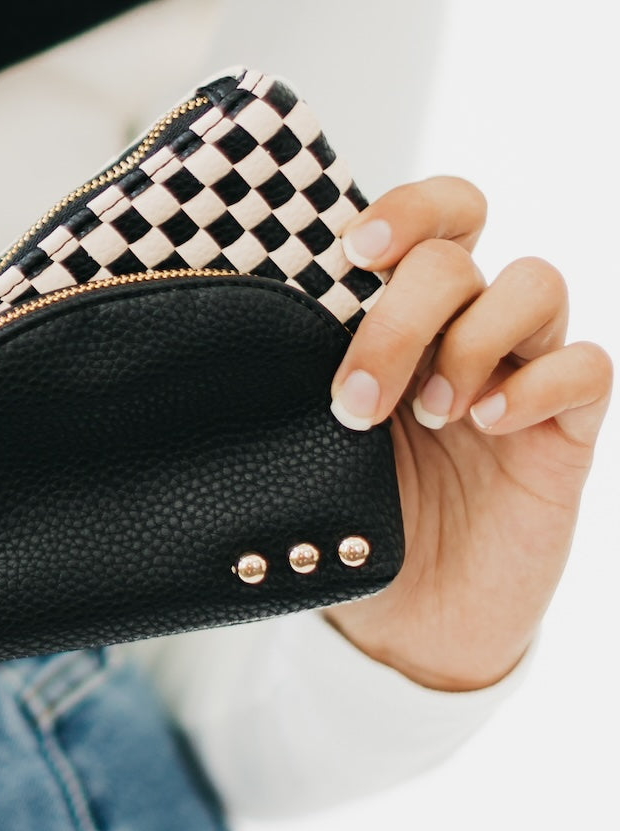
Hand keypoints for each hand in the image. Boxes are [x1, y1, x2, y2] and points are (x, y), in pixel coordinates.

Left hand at [324, 177, 612, 690]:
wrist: (409, 618)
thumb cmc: (357, 521)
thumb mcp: (316, 448)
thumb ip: (304, 386)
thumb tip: (245, 339)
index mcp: (404, 323)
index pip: (431, 220)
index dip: (405, 212)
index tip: (355, 253)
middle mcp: (464, 333)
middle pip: (458, 255)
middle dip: (404, 314)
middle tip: (359, 399)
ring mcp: (520, 375)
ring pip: (536, 284)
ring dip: (471, 342)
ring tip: (431, 415)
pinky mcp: (568, 430)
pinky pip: (588, 367)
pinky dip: (539, 384)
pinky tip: (490, 426)